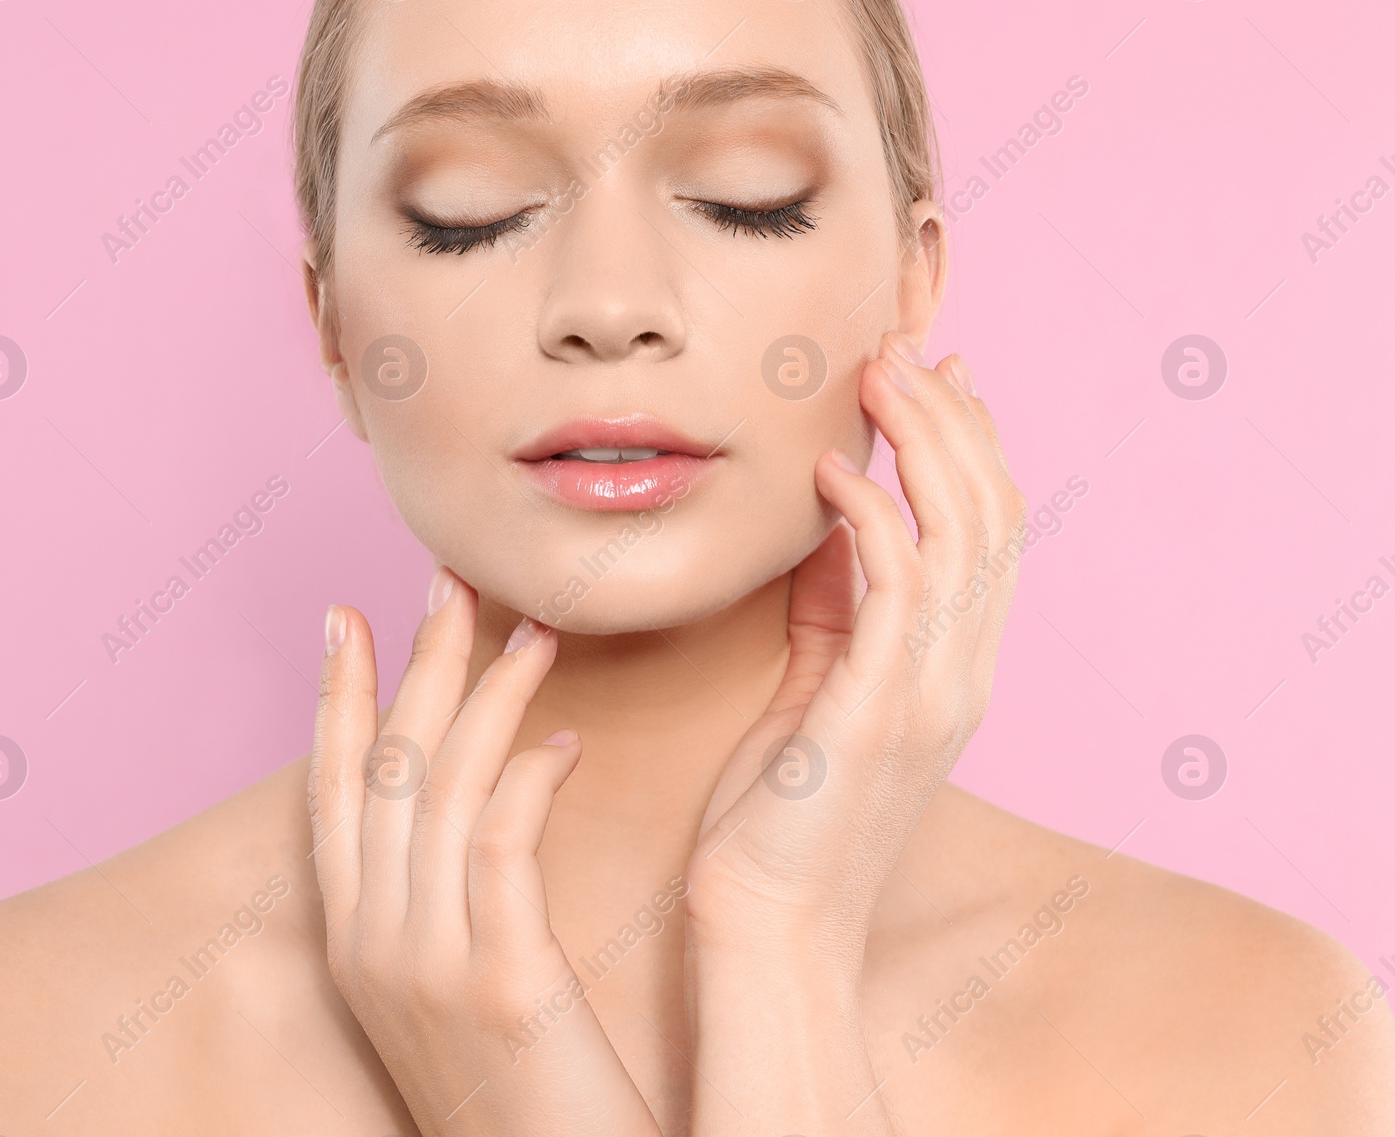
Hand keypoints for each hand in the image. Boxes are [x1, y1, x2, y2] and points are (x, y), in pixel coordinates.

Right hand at [308, 575, 662, 1136]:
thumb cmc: (523, 1096)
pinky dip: (531, 778)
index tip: (345, 618)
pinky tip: (570, 742)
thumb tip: (475, 815)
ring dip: (489, 698)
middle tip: (448, 581)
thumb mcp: (454, 995)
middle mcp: (372, 948)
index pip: (333, 795)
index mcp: (355, 948)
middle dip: (415, 665)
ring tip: (537, 633)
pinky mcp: (496, 984)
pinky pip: (502, 845)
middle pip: (385, 771)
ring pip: (442, 791)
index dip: (340, 700)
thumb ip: (447, 910)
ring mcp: (425, 966)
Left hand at [687, 333, 1025, 949]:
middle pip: (993, 515)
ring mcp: (934, 695)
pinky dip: (873, 521)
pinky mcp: (881, 715)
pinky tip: (832, 476)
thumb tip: (829, 522)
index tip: (934, 372)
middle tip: (904, 348)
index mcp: (953, 669)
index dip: (970, 444)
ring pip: (964, 536)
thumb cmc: (781, 814)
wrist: (769, 922)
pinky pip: (898, 592)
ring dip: (924, 446)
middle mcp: (963, 675)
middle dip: (953, 420)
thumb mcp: (815, 688)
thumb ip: (833, 608)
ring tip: (879, 377)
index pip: (988, 531)